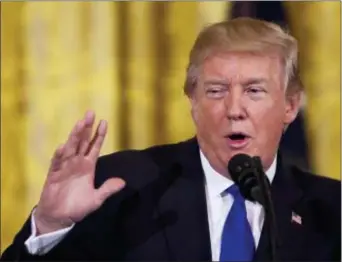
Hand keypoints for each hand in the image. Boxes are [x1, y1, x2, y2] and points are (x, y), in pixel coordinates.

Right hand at [34, 111, 124, 234]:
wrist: (59, 218)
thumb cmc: (77, 207)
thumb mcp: (96, 199)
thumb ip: (108, 189)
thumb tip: (123, 182)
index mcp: (88, 166)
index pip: (94, 147)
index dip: (99, 135)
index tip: (104, 121)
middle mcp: (77, 163)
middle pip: (82, 142)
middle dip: (86, 128)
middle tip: (91, 113)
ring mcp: (65, 167)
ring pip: (71, 148)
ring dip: (75, 136)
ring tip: (80, 123)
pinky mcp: (53, 175)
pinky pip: (57, 163)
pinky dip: (60, 155)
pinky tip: (64, 147)